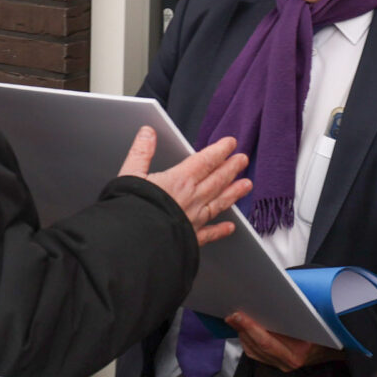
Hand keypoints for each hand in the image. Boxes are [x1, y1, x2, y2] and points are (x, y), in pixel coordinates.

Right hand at [120, 129, 251, 247]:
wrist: (134, 243)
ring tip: (246, 185)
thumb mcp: (130, 175)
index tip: (230, 144)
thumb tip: (148, 133)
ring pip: (219, 203)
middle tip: (243, 160)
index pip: (205, 161)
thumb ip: (141, 152)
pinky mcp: (191, 238)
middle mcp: (192, 199)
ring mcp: (194, 219)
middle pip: (217, 180)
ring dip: (234, 193)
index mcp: (179, 181)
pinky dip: (221, 230)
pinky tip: (230, 228)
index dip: (219, 150)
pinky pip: (210, 233)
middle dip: (231, 168)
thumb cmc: (131, 210)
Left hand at [227, 312, 340, 371]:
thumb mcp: (317, 317)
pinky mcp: (277, 364)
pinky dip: (247, 341)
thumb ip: (298, 308)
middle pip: (257, 347)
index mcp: (299, 352)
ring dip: (242, 335)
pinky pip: (256, 354)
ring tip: (234, 319)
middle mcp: (289, 362)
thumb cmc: (327, 328)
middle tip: (230, 314)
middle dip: (242, 329)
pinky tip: (242, 329)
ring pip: (254, 352)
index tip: (238, 315)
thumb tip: (277, 292)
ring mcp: (282, 365)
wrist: (337, 347)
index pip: (267, 342)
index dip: (250, 328)